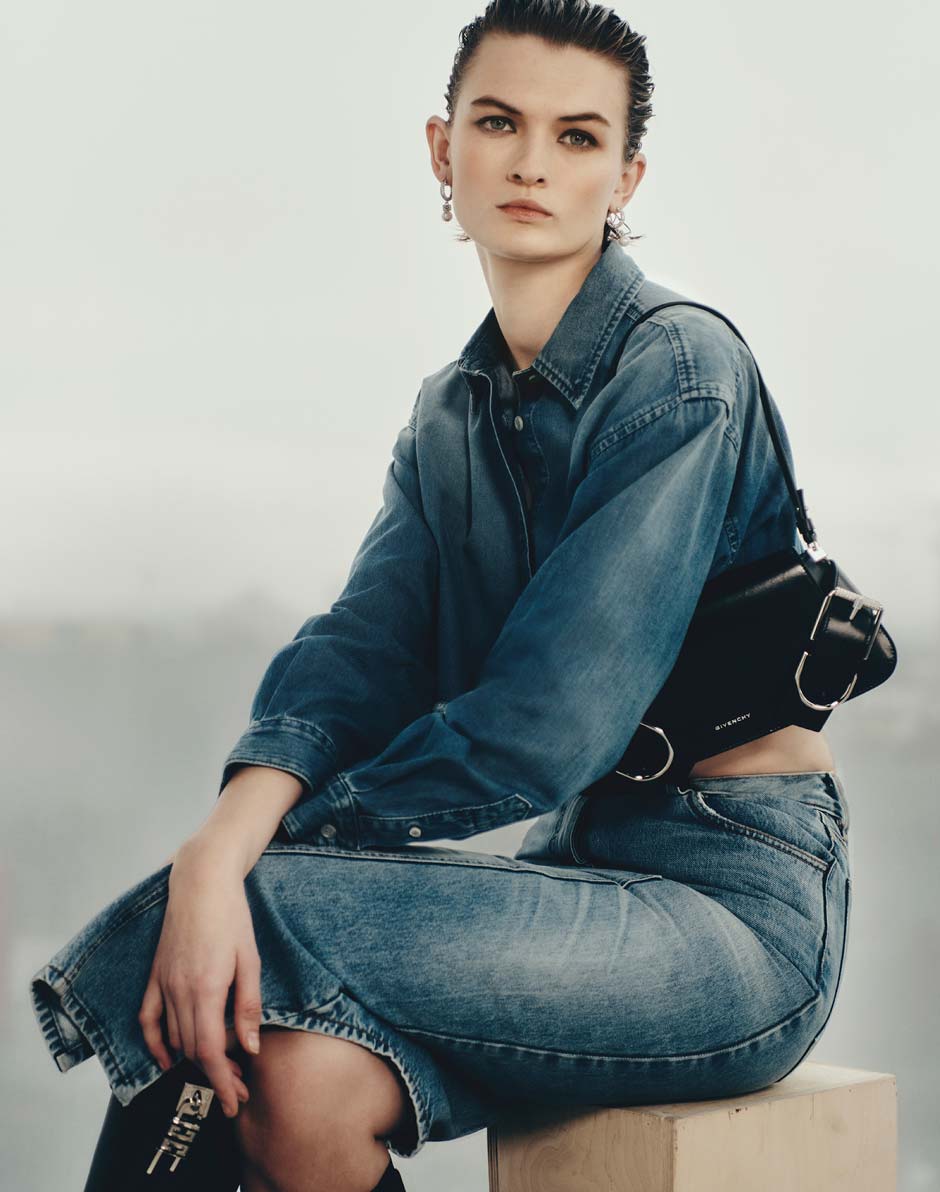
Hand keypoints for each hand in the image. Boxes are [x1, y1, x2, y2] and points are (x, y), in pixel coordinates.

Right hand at [138, 842, 262, 1117]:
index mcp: (206, 989)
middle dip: (216, 1075)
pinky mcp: (155, 975)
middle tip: (239, 1086)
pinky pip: (148, 1019)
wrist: (201, 881)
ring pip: (174, 1038)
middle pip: (193, 1050)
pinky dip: (156, 1043)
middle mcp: (179, 992)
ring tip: (221, 1070)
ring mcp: (163, 984)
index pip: (211, 1051)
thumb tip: (250, 1048)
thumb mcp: (250, 958)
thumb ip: (247, 1005)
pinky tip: (168, 1058)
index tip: (235, 1102)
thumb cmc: (232, 915)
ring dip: (194, 1060)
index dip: (223, 1082)